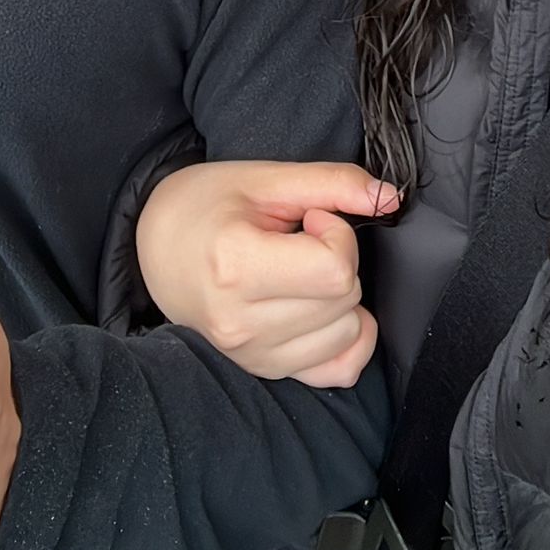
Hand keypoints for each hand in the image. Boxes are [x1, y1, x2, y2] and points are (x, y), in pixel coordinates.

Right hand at [135, 160, 399, 388]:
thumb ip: (333, 182)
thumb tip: (391, 197)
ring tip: (301, 270)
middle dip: (339, 259)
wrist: (157, 246)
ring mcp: (252, 355)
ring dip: (341, 296)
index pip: (334, 269)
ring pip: (348, 333)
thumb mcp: (264, 178)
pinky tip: (324, 309)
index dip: (338, 233)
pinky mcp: (263, 371)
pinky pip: (340, 371)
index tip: (313, 218)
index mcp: (236, 267)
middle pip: (344, 299)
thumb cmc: (205, 205)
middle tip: (301, 240)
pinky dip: (348, 339)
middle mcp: (242, 323)